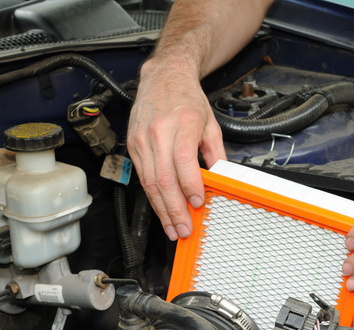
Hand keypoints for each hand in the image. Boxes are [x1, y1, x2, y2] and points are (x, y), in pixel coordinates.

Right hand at [127, 58, 225, 240]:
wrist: (163, 76)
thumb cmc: (186, 98)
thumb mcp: (210, 122)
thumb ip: (216, 152)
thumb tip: (220, 179)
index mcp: (182, 123)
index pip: (183, 161)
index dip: (190, 186)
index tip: (198, 203)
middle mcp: (158, 132)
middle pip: (163, 178)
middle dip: (174, 209)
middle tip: (184, 229)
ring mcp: (142, 139)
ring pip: (149, 182)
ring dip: (161, 209)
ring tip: (172, 227)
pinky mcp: (133, 145)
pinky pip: (142, 176)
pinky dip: (152, 196)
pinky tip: (162, 209)